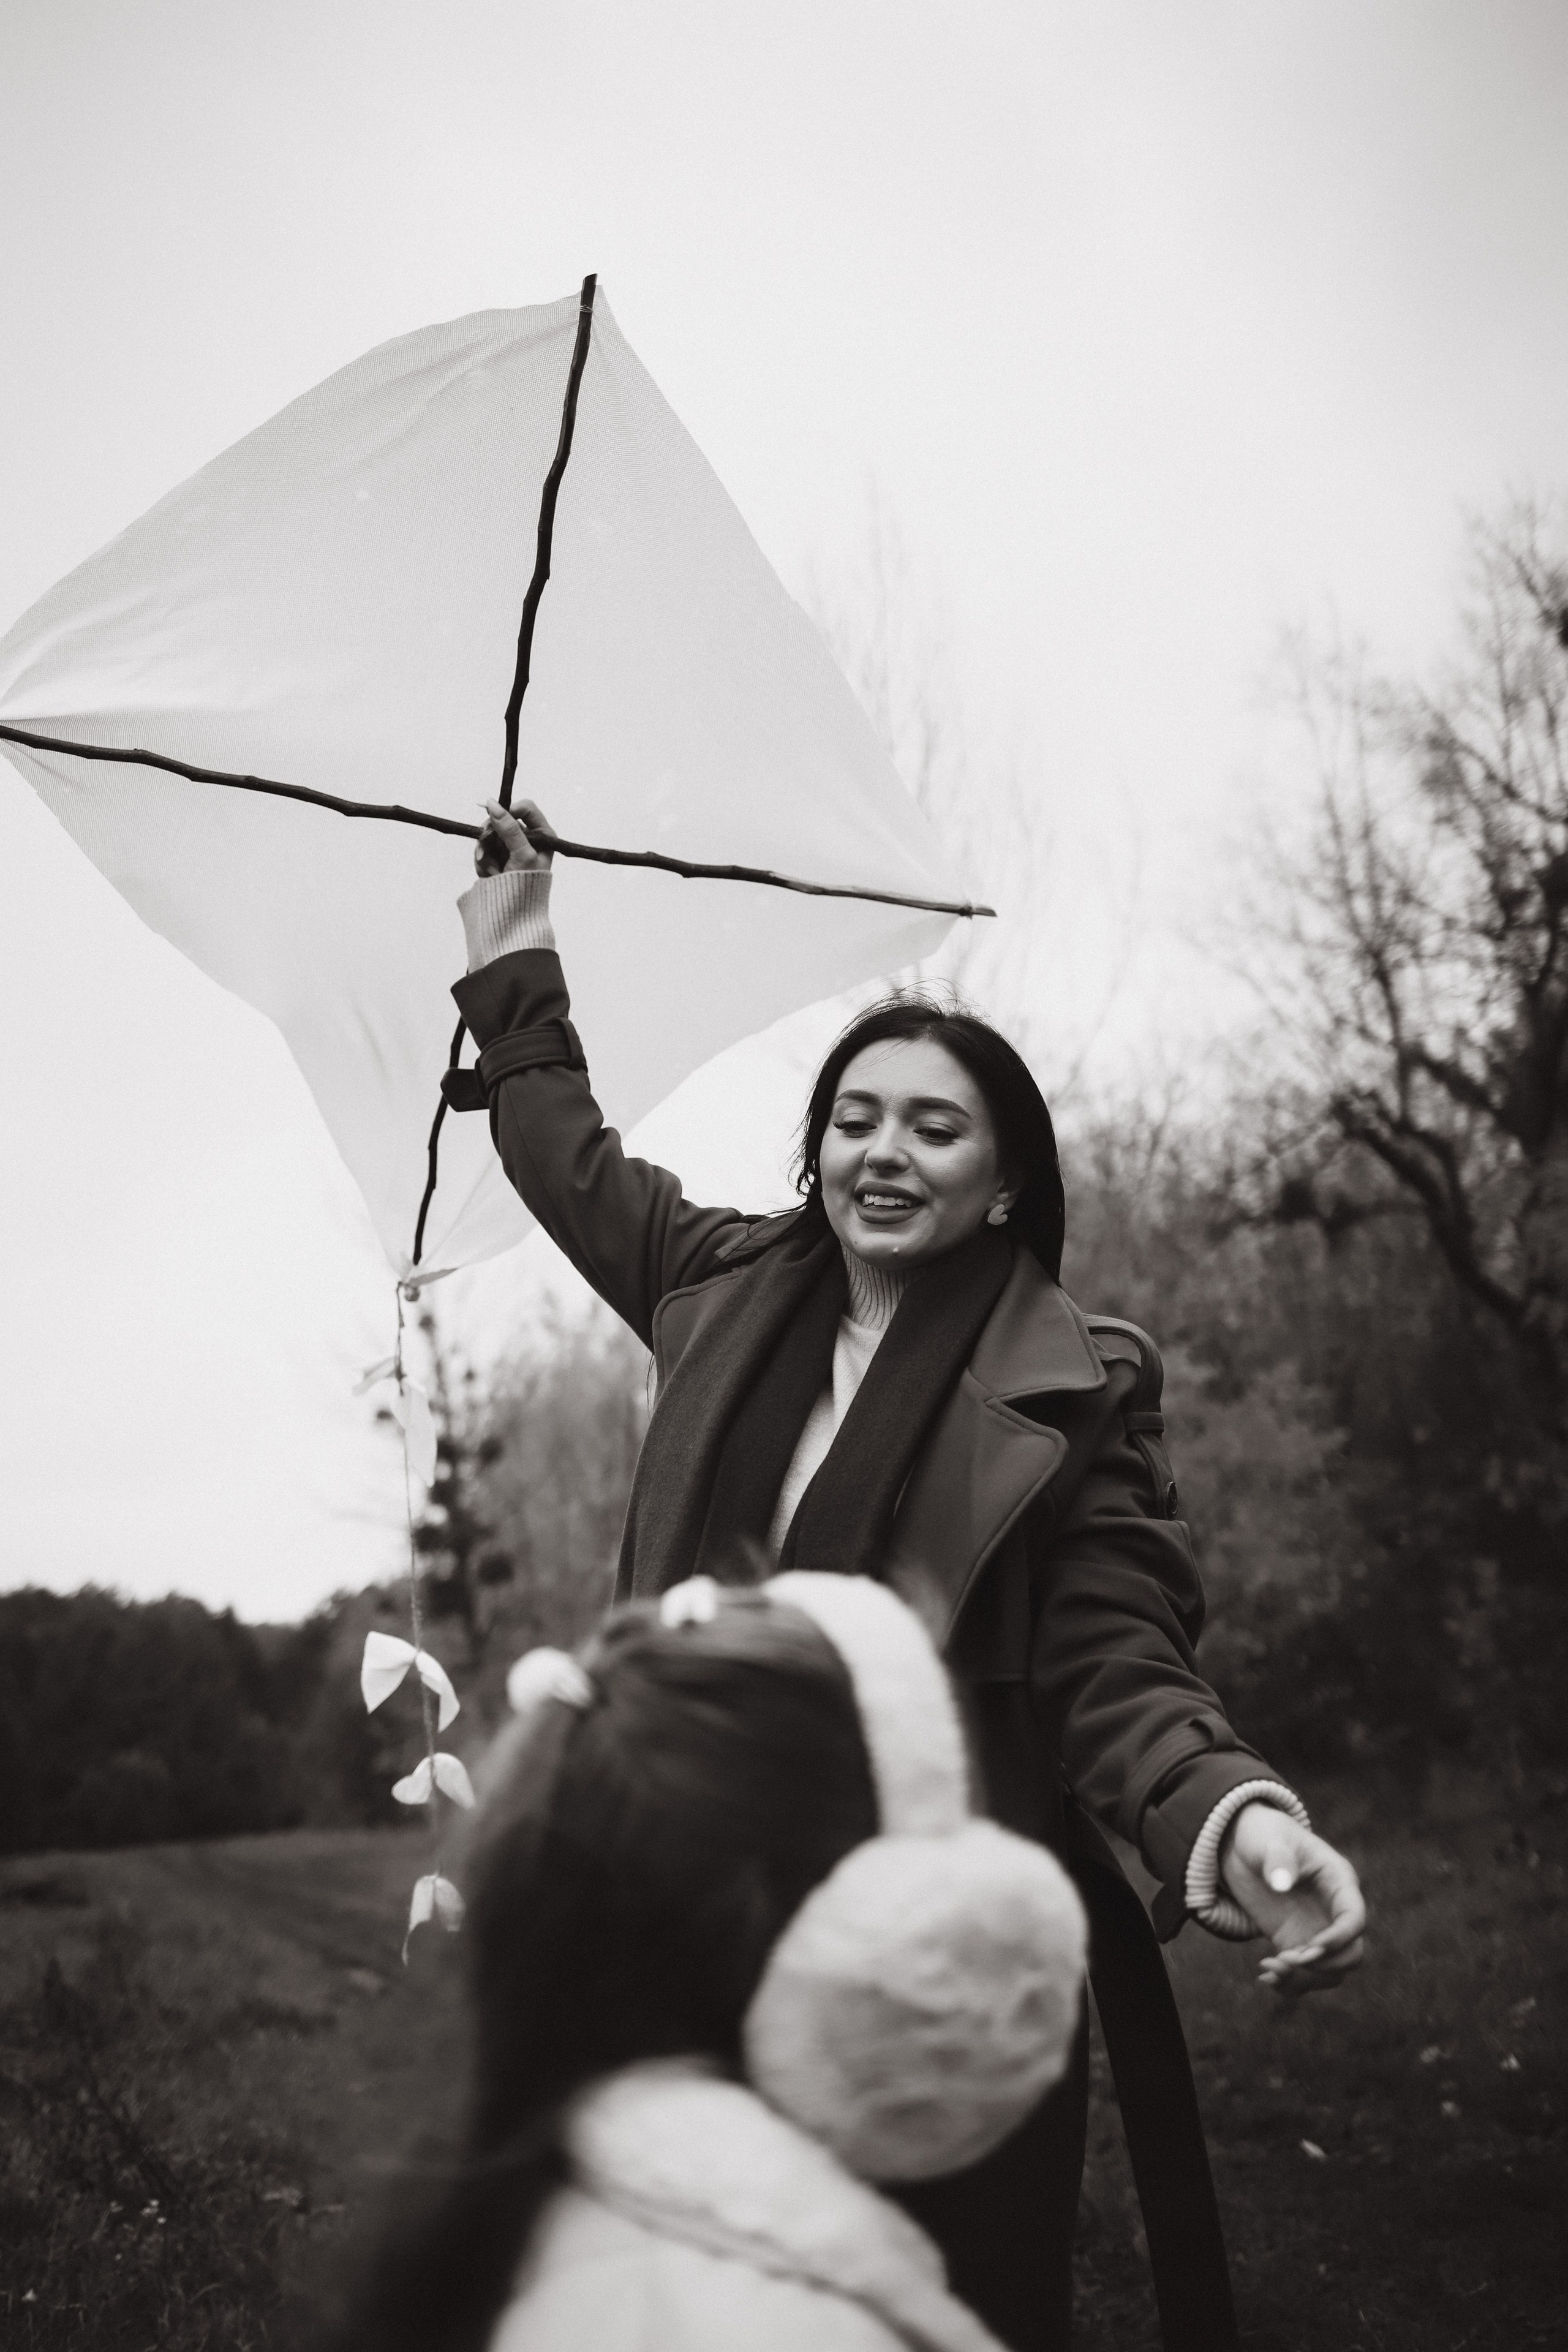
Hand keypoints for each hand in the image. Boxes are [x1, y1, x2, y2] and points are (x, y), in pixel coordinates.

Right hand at [474, 796, 553, 877]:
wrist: (512, 913)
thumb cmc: (526, 885)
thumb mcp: (522, 854)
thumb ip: (509, 829)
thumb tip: (493, 804)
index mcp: (543, 835)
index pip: (526, 808)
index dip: (509, 809)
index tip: (494, 815)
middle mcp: (527, 838)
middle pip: (502, 820)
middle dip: (491, 837)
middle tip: (484, 847)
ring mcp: (511, 847)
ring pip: (489, 836)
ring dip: (486, 853)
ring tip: (492, 871)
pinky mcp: (498, 857)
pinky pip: (483, 849)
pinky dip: (483, 862)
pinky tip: (490, 875)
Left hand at [1220, 1803, 1365, 1996]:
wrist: (1244, 1847)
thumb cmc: (1263, 1835)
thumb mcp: (1268, 1840)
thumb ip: (1277, 1858)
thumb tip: (1282, 1882)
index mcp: (1339, 1882)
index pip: (1354, 1919)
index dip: (1338, 1940)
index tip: (1306, 1949)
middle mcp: (1334, 1911)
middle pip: (1352, 1954)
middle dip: (1323, 1965)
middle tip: (1285, 1958)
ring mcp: (1317, 1930)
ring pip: (1331, 1971)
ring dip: (1304, 1979)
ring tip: (1268, 1967)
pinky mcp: (1297, 1943)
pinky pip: (1306, 1975)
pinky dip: (1290, 1984)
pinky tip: (1264, 1976)